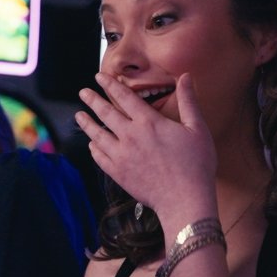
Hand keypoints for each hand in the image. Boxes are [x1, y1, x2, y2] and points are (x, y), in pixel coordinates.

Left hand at [72, 71, 216, 220]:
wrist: (184, 199)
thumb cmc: (196, 164)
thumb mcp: (197, 128)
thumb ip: (188, 101)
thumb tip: (185, 76)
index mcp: (149, 122)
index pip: (124, 97)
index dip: (110, 84)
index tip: (100, 77)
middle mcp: (130, 137)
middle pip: (105, 113)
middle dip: (92, 100)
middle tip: (83, 92)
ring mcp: (121, 156)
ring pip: (97, 135)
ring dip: (86, 124)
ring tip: (79, 116)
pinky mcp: (118, 174)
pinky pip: (99, 157)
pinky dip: (93, 148)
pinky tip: (91, 144)